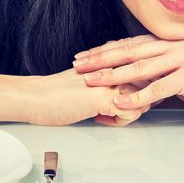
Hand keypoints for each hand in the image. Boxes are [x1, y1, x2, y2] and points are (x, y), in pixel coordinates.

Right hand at [23, 68, 153, 125]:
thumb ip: (104, 77)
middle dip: (142, 99)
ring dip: (131, 111)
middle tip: (126, 108)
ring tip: (111, 116)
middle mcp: (113, 68)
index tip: (132, 96)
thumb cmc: (56, 91)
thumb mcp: (85, 77)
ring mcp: (110, 83)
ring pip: (142, 98)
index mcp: (108, 61)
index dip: (142, 84)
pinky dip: (120, 122)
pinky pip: (130, 113)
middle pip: (148, 82)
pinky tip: (101, 119)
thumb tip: (118, 87)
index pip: (141, 67)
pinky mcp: (104, 99)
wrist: (35, 97)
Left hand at [72, 35, 183, 125]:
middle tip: (79, 66)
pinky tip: (120, 102)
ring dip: (113, 76)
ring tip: (92, 82)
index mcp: (168, 42)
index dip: (104, 50)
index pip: (130, 44)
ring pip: (142, 68)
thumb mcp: (168, 75)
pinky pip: (158, 88)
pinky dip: (136, 96)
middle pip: (131, 52)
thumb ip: (148, 69)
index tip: (82, 57)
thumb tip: (114, 71)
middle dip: (102, 59)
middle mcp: (176, 45)